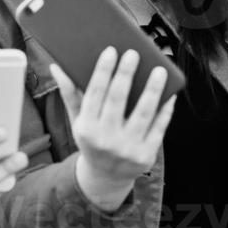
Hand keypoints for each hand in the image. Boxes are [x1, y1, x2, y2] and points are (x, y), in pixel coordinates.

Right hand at [52, 48, 175, 210]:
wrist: (106, 177)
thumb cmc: (93, 140)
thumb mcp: (78, 121)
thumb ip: (70, 94)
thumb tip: (57, 67)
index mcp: (86, 128)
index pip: (95, 94)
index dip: (103, 71)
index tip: (111, 50)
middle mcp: (105, 139)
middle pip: (118, 100)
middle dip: (126, 74)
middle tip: (134, 53)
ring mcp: (127, 149)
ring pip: (142, 113)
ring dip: (152, 89)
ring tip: (159, 69)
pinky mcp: (146, 155)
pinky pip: (159, 128)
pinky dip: (165, 110)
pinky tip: (170, 94)